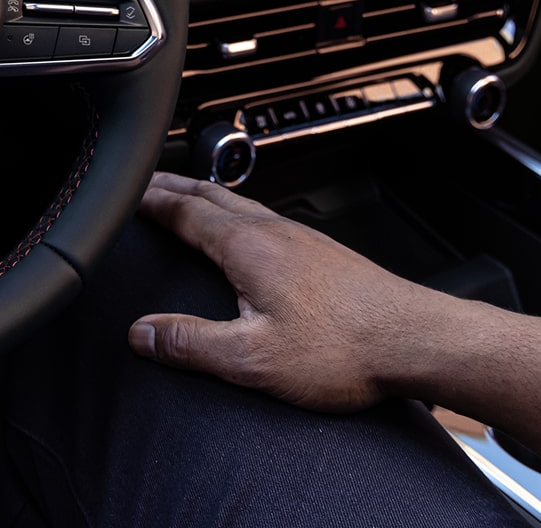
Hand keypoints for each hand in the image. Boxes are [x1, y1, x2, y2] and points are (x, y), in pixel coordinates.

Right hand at [128, 172, 463, 411]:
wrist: (417, 341)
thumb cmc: (347, 349)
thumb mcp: (254, 358)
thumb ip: (191, 344)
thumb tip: (142, 333)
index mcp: (249, 247)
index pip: (185, 211)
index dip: (149, 200)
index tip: (123, 194)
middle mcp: (275, 232)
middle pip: (211, 195)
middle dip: (172, 186)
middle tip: (145, 182)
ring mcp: (303, 239)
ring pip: (241, 203)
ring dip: (204, 196)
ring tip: (186, 198)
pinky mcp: (324, 254)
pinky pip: (266, 219)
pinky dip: (236, 213)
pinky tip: (245, 233)